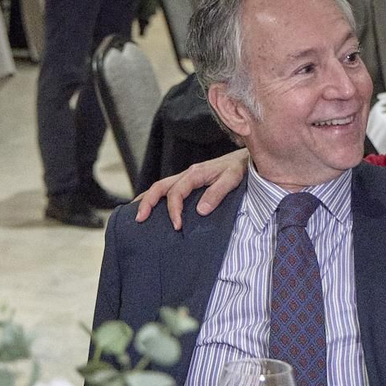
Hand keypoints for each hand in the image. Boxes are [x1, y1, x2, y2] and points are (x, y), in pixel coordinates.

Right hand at [133, 149, 249, 228]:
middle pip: (160, 187)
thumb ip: (217, 193)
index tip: (177, 227)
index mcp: (196, 173)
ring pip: (161, 186)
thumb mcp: (233, 179)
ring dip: (147, 199)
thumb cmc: (242, 168)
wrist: (248, 158)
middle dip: (148, 203)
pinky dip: (157, 198)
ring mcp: (188, 177)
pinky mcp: (191, 181)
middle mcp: (188, 173)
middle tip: (140, 220)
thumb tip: (200, 211)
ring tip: (137, 214)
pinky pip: (169, 188)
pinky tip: (153, 208)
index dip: (173, 210)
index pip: (176, 192)